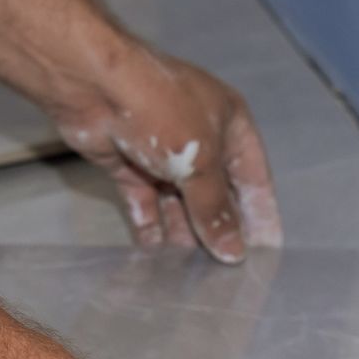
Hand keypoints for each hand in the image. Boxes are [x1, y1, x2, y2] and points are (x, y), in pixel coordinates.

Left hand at [52, 48, 281, 264]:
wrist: (92, 84)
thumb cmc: (160, 111)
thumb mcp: (199, 163)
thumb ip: (215, 210)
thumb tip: (234, 253)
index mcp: (230, 125)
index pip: (254, 179)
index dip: (261, 216)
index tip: (266, 254)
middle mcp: (198, 139)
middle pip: (215, 194)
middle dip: (218, 230)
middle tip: (225, 274)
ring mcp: (161, 152)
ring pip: (179, 202)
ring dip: (184, 233)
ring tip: (190, 273)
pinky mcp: (128, 164)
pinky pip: (145, 201)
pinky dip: (150, 225)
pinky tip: (156, 256)